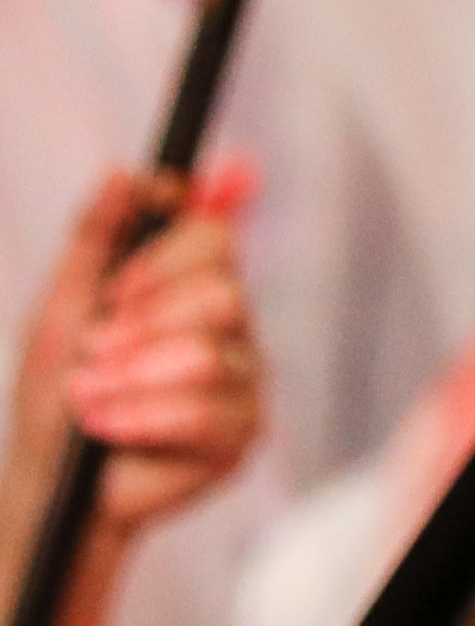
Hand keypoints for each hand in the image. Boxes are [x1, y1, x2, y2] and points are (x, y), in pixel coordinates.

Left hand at [12, 171, 263, 545]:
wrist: (47, 484)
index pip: (215, 236)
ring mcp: (246, 379)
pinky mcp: (243, 435)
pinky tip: (108, 429)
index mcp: (197, 285)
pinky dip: (139, 419)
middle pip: (224, 291)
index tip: (111, 291)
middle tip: (93, 352)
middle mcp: (234, 326)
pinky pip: (204, 413)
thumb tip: (128, 171)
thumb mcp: (61, 306)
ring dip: (128, 379)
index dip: (161, 258)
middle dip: (140, 326)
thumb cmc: (57, 394)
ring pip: (208, 354)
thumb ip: (96, 236)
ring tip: (88, 400)